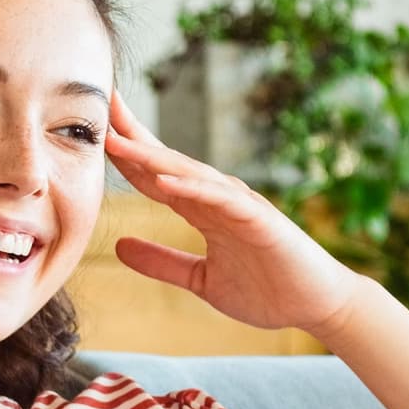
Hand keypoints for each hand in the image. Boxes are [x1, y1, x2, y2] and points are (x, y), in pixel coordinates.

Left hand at [104, 91, 361, 335]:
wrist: (316, 306)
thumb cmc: (266, 289)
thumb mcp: (199, 279)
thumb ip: (162, 262)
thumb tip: (119, 247)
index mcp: (202, 209)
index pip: (155, 173)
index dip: (125, 152)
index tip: (92, 129)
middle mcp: (218, 198)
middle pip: (167, 161)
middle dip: (134, 134)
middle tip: (101, 102)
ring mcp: (240, 206)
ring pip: (189, 174)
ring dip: (152, 156)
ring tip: (117, 139)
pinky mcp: (260, 221)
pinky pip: (222, 202)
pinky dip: (194, 190)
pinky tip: (165, 183)